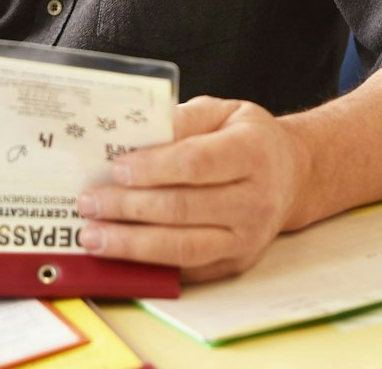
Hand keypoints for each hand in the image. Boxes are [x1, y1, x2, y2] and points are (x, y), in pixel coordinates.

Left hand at [75, 95, 313, 281]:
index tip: (116, 168)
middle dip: (129, 207)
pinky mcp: (235, 264)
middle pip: (183, 208)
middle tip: (90, 202)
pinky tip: (119, 254)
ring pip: (183, 247)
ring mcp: (248, 238)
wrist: (291, 175)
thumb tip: (135, 132)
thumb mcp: (222, 111)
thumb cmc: (247, 139)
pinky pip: (187, 270)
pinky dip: (148, 265)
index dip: (153, 168)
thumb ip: (182, 118)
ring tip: (93, 236)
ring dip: (132, 244)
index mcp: (253, 153)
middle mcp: (256, 200)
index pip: (197, 163)